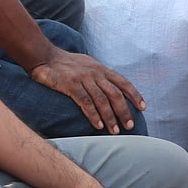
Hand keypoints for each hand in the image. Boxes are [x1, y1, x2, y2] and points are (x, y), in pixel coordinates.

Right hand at [29, 49, 145, 133]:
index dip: (134, 95)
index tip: (142, 108)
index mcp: (102, 69)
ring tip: (115, 131)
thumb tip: (112, 88)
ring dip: (110, 117)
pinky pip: (85, 102)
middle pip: (115, 94)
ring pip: (102, 100)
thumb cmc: (67, 64)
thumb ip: (100, 76)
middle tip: (130, 126)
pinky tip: (98, 125)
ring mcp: (84, 79)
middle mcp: (96, 74)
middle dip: (124, 111)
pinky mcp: (71, 85)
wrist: (44, 56)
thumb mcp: (88, 65)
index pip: (123, 83)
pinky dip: (93, 115)